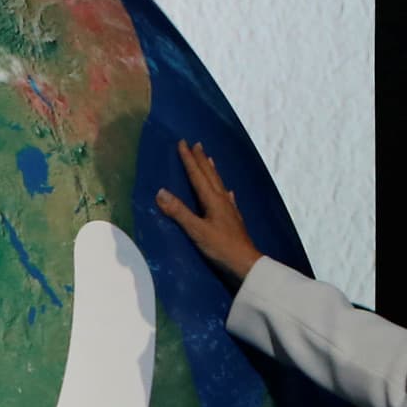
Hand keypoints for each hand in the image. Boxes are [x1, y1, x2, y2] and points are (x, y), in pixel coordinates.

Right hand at [152, 141, 265, 283]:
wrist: (246, 263)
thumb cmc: (221, 247)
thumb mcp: (196, 230)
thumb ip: (179, 212)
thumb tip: (160, 192)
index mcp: (212, 200)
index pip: (197, 176)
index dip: (189, 160)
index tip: (182, 143)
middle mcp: (222, 200)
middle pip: (210, 175)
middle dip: (201, 160)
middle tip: (197, 144)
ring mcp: (230, 209)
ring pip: (219, 184)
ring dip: (213, 171)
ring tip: (210, 159)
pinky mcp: (234, 219)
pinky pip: (228, 199)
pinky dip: (225, 192)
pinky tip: (229, 192)